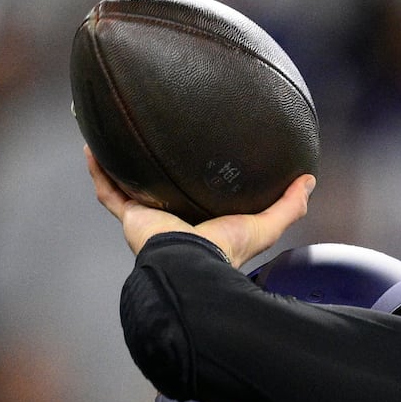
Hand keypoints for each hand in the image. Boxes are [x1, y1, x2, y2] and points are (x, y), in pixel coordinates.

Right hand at [85, 145, 310, 265]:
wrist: (192, 264)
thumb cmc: (227, 251)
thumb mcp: (265, 225)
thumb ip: (288, 206)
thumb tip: (309, 180)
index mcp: (201, 226)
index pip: (198, 202)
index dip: (197, 184)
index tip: (200, 160)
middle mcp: (172, 222)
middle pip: (161, 193)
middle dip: (156, 172)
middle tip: (155, 142)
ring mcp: (148, 220)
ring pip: (129, 188)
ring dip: (120, 165)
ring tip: (115, 137)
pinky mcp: (130, 217)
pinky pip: (108, 190)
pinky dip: (98, 170)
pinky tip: (91, 146)